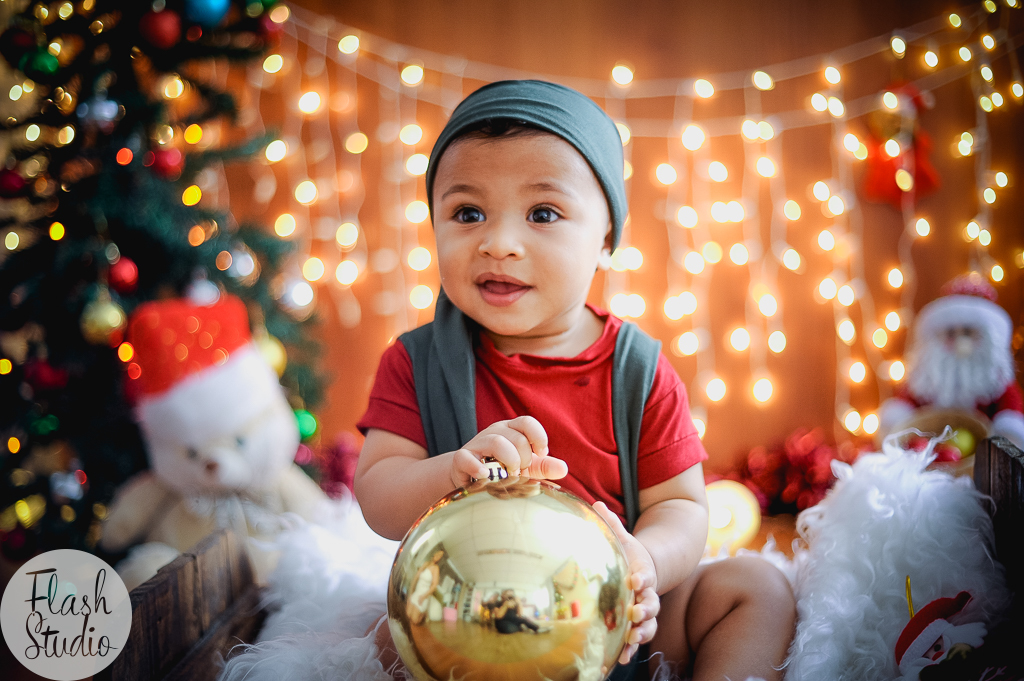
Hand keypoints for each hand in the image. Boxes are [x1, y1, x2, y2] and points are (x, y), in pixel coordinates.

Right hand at [449, 416, 567, 487]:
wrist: (470, 478)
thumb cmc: (502, 469)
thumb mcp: (525, 467)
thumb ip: (544, 467)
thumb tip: (563, 468)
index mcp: (511, 430)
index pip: (528, 422)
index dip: (538, 437)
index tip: (541, 454)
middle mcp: (495, 432)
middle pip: (517, 438)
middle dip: (524, 459)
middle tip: (520, 472)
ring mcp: (477, 444)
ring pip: (497, 442)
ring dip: (509, 461)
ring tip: (508, 475)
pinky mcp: (461, 458)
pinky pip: (467, 458)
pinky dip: (477, 467)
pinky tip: (485, 476)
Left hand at [593, 501, 659, 664]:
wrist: (643, 572)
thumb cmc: (629, 556)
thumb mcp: (622, 539)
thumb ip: (611, 524)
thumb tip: (596, 504)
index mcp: (643, 572)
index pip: (645, 575)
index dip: (642, 578)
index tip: (635, 580)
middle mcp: (647, 594)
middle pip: (651, 604)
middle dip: (645, 610)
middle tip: (635, 614)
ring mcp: (644, 611)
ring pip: (648, 625)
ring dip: (641, 633)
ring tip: (631, 639)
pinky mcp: (638, 624)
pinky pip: (638, 638)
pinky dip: (631, 648)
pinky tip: (622, 657)